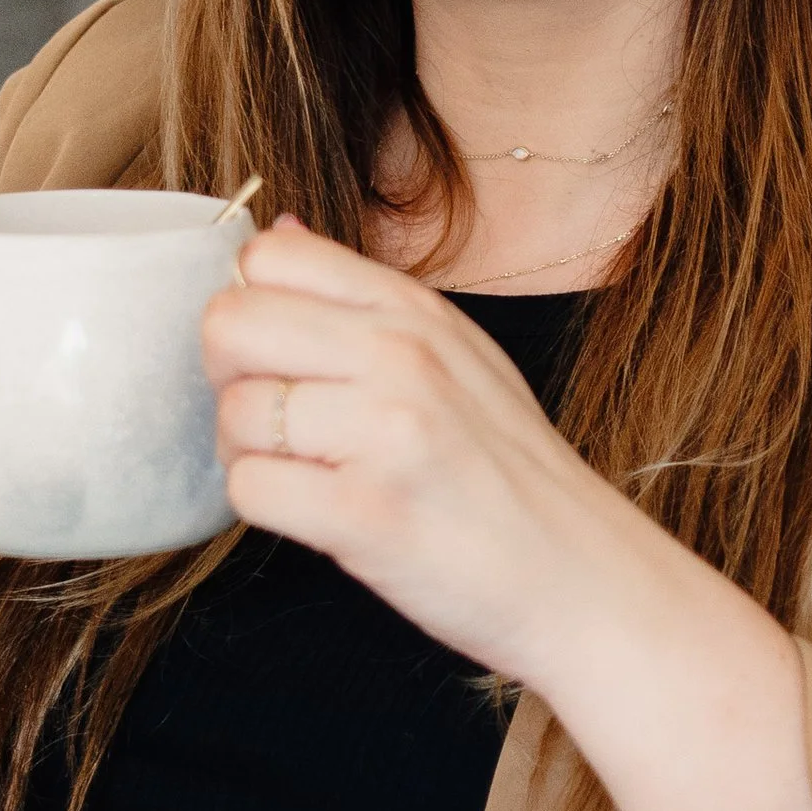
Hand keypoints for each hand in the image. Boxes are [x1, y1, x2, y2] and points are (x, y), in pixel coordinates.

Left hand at [204, 219, 630, 691]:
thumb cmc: (511, 474)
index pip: (270, 257)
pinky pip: (251, 490)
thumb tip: (276, 234)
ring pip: (235, 413)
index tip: (280, 355)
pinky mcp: (367, 513)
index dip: (251, 307)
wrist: (581, 576)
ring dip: (249, 454)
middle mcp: (401, 356)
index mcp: (416, 311)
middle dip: (230, 380)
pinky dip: (268, 509)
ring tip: (307, 476)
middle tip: (279, 423)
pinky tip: (319, 514)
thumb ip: (364, 298)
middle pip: (229, 325)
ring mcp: (386, 432)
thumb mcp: (459, 356)